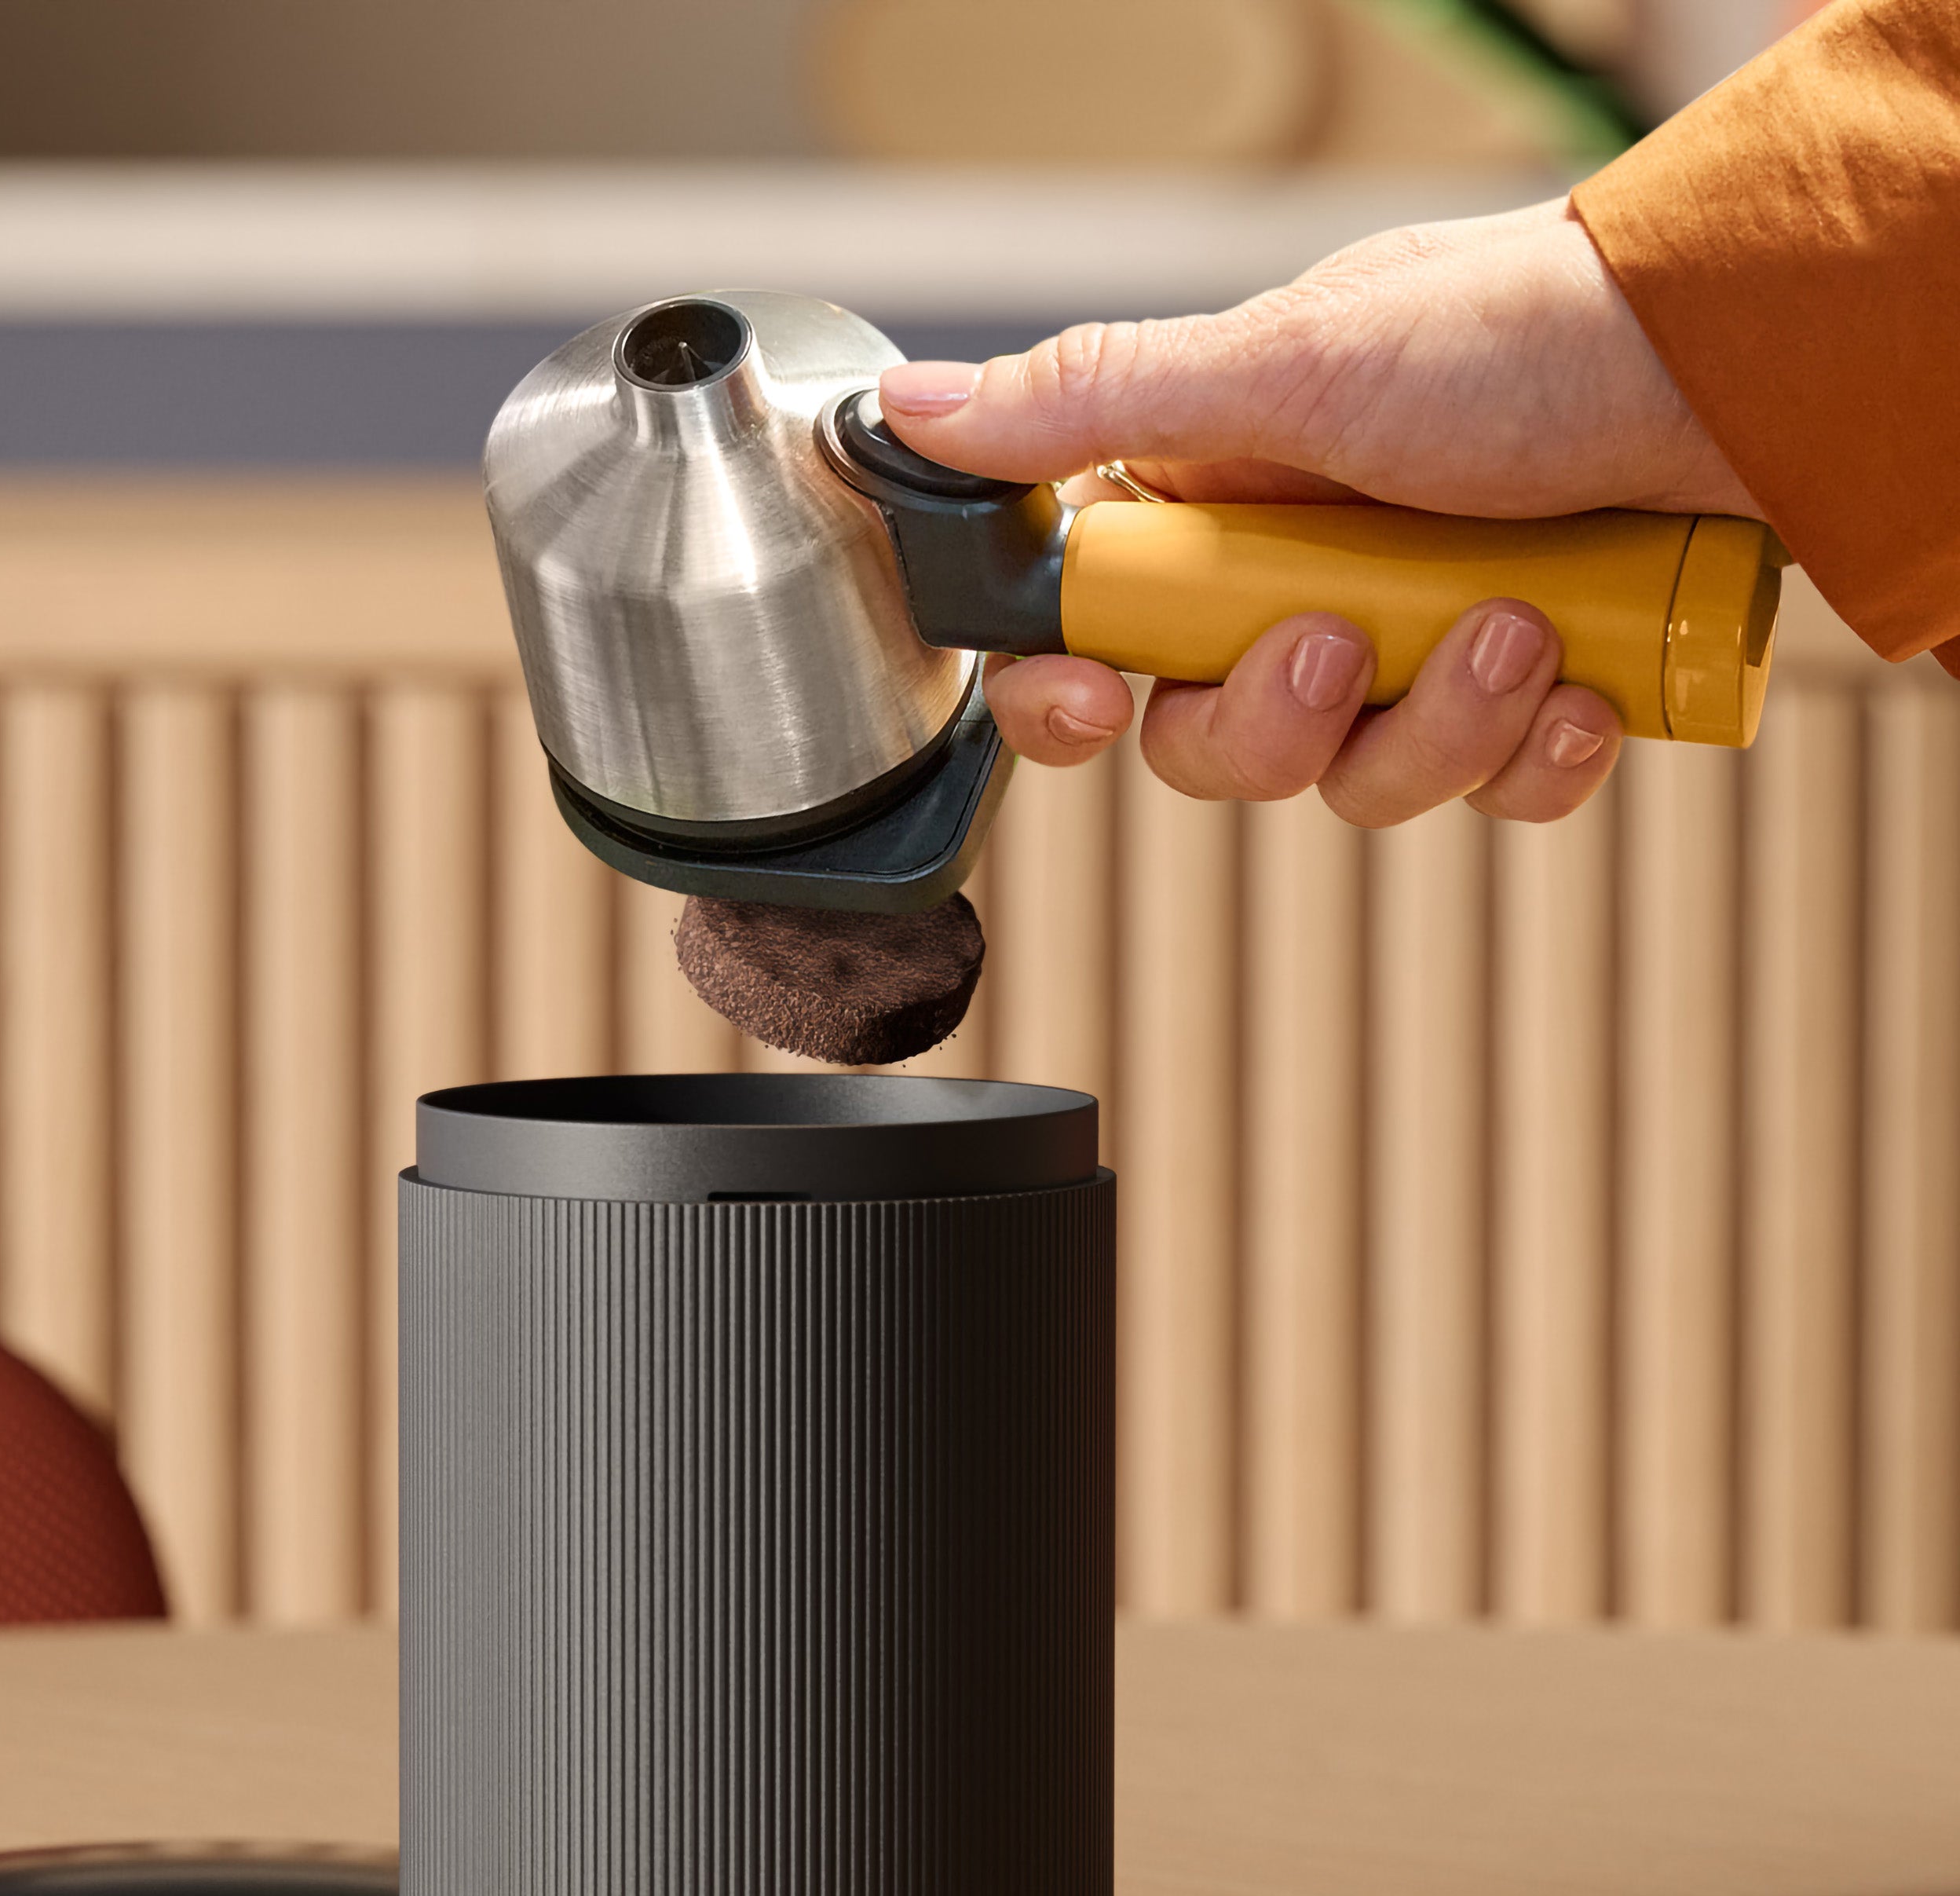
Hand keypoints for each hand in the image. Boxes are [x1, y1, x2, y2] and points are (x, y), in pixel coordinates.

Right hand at [877, 200, 1761, 825]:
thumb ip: (1096, 406)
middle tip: (1347, 641)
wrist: (1744, 359)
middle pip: (1216, 745)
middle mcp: (1305, 582)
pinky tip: (1578, 687)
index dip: (1070, 695)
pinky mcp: (1520, 693)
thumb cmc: (1526, 332)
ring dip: (1437, 729)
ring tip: (1517, 625)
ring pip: (1359, 782)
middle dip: (1284, 721)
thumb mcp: (1289, 364)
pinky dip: (1533, 757)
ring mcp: (1416, 645)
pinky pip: (1485, 791)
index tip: (1092, 701)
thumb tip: (922, 413)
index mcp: (1221, 502)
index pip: (1092, 635)